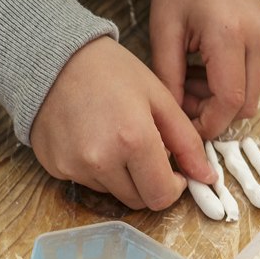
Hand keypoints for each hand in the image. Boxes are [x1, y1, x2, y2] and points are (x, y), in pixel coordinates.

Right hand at [31, 37, 213, 209]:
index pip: (161, 196)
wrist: (53, 59)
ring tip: (114, 137)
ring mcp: (74, 166)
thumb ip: (186, 141)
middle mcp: (101, 160)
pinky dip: (96, 168)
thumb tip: (206, 177)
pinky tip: (91, 137)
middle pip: (137, 200)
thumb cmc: (110, 71)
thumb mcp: (158, 98)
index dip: (173, 187)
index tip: (173, 170)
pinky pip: (86, 181)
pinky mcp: (55, 167)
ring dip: (121, 175)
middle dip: (148, 182)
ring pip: (112, 191)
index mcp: (133, 140)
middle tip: (145, 151)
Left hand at [150, 0, 259, 138]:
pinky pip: (252, 78)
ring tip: (187, 79)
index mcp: (228, 35)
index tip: (182, 127)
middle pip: (244, 105)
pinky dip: (227, 84)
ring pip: (250, 95)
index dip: (207, 124)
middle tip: (180, 97)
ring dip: (219, 100)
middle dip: (212, 113)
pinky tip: (202, 68)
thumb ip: (167, 77)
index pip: (229, 101)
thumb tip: (172, 118)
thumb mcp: (163, 31)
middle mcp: (257, 40)